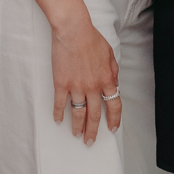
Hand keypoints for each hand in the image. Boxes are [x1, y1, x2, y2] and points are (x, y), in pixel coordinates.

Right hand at [49, 13, 120, 144]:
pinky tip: (58, 121)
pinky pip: (60, 104)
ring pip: (78, 113)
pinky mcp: (61, 84)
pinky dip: (59, 114)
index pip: (114, 105)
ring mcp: (76, 86)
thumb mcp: (111, 56)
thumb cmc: (92, 40)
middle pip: (95, 114)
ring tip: (76, 135)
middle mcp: (93, 87)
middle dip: (94, 130)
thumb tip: (114, 85)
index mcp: (108, 80)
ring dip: (77, 126)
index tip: (112, 128)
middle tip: (91, 141)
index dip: (114, 119)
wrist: (74, 31)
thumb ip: (113, 73)